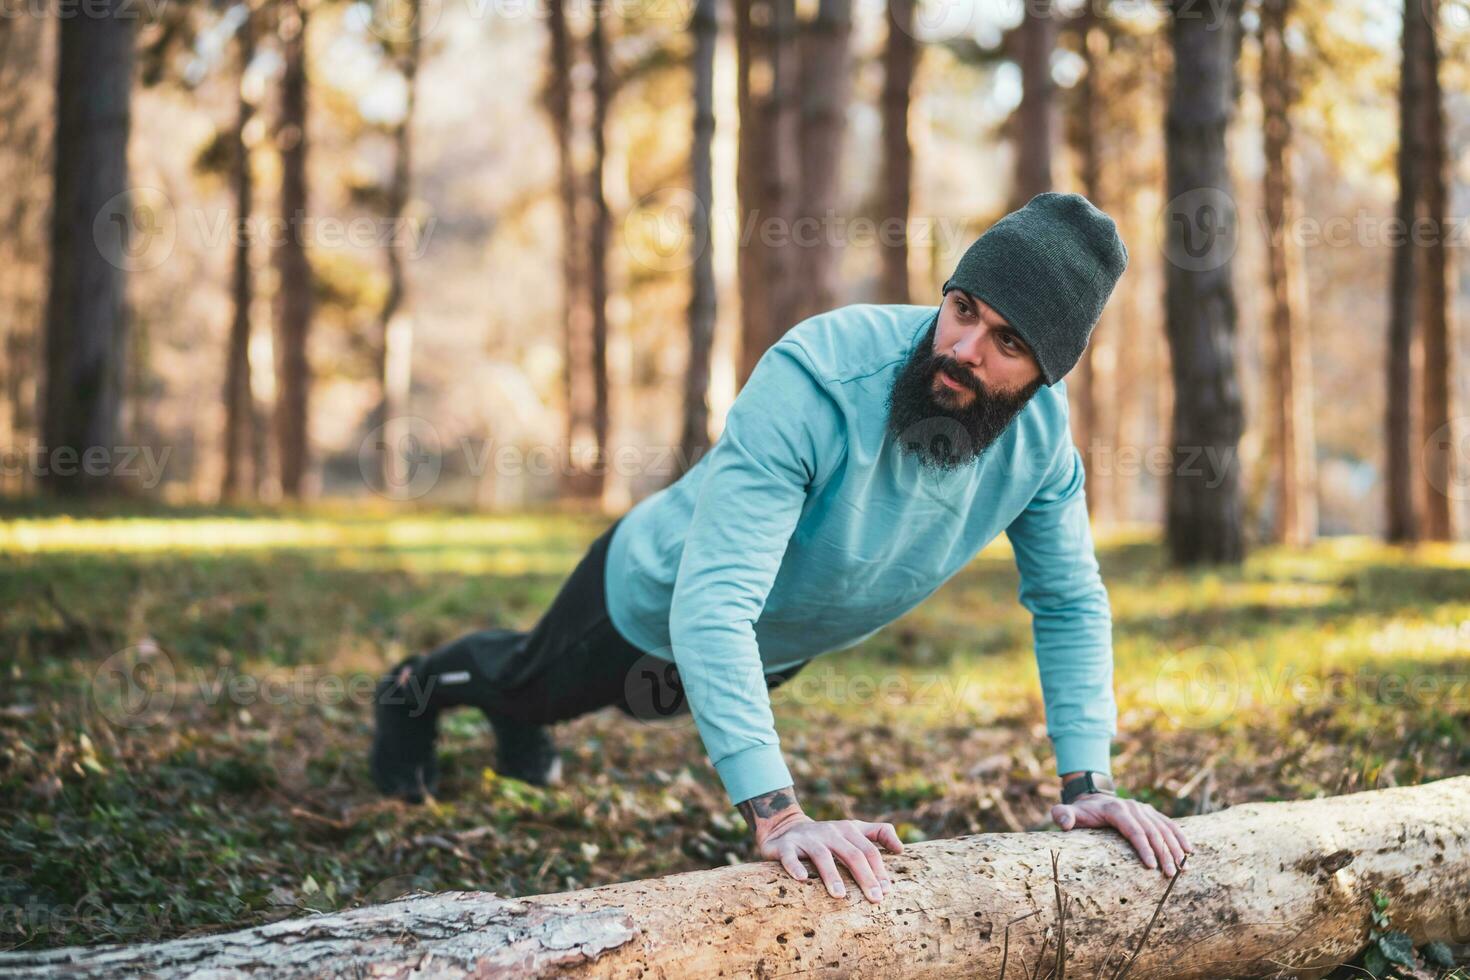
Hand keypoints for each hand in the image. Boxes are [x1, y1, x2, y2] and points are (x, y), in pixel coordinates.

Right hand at [758, 816, 903, 902]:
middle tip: (875, 898)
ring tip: (840, 896)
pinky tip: (802, 879)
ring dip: (832, 875)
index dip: (879, 869)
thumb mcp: (852, 829)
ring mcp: (807, 838)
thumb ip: (878, 833)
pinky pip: (789, 856)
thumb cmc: (826, 836)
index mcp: (848, 829)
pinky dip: (794, 866)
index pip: (868, 850)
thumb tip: (901, 849)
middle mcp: (829, 832)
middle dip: (865, 876)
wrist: (784, 827)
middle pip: (851, 853)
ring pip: (821, 855)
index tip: (887, 890)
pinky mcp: (785, 845)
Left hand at [1051, 793, 1192, 876]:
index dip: (1143, 847)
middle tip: (1169, 875)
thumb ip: (1063, 815)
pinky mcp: (1151, 813)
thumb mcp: (1067, 812)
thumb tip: (1064, 823)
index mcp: (1115, 809)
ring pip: (1164, 829)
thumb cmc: (1080, 812)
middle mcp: (1133, 807)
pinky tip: (1190, 852)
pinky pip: (1169, 824)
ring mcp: (1144, 809)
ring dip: (1175, 849)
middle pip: (1152, 832)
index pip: (1133, 830)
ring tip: (1183, 870)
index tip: (1151, 867)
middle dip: (1163, 854)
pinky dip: (1180, 837)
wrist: (1092, 798)